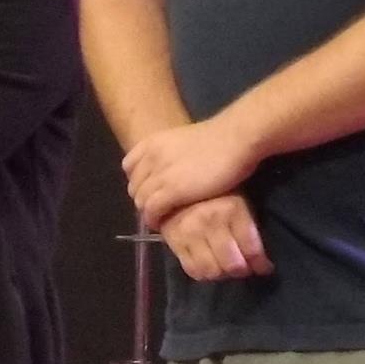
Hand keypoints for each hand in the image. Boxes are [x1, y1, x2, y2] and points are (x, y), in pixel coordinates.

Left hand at [123, 116, 259, 230]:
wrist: (235, 139)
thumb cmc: (219, 139)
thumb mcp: (184, 141)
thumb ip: (172, 154)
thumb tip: (172, 169)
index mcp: (152, 142)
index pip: (129, 166)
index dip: (138, 181)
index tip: (150, 188)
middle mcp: (150, 157)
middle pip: (134, 185)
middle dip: (144, 198)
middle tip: (158, 206)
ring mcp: (160, 174)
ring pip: (141, 200)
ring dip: (149, 211)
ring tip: (162, 217)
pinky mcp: (171, 191)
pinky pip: (152, 210)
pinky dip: (154, 219)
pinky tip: (163, 224)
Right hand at [160, 194, 272, 281]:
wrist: (176, 180)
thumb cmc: (216, 190)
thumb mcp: (238, 198)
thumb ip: (248, 224)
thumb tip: (259, 255)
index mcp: (232, 209)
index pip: (252, 248)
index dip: (261, 264)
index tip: (265, 268)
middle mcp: (211, 222)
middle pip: (232, 264)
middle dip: (242, 270)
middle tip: (245, 268)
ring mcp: (190, 233)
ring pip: (211, 270)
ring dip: (222, 274)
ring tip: (226, 268)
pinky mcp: (174, 242)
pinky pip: (192, 269)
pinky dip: (203, 274)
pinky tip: (208, 267)